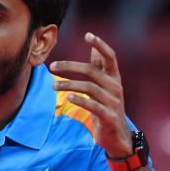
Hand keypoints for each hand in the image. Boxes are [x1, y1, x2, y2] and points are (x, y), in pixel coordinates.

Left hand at [50, 32, 132, 157]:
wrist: (117, 136)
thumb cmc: (107, 107)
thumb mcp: (104, 87)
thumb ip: (99, 69)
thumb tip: (93, 49)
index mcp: (114, 78)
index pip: (110, 57)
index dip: (100, 45)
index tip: (88, 35)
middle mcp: (116, 87)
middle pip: (92, 71)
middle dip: (70, 66)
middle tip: (52, 66)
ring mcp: (114, 102)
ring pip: (89, 88)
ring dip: (68, 85)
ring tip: (53, 86)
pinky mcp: (109, 116)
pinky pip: (93, 106)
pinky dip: (80, 100)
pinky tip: (68, 98)